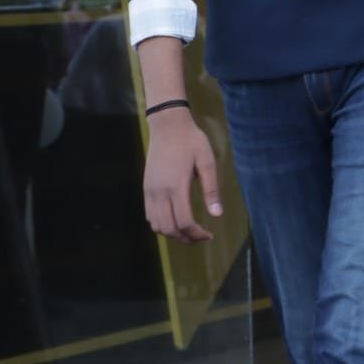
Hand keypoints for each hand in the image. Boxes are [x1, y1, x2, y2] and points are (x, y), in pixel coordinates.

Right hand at [143, 109, 222, 244]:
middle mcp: (160, 192)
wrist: (167, 125)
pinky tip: (175, 220)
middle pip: (169, 228)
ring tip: (189, 231)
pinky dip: (161, 224)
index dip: (197, 234)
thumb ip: (211, 190)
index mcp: (176, 186)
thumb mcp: (207, 162)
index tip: (209, 235)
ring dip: (173, 233)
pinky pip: (149, 215)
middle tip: (201, 236)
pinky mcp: (146, 188)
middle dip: (186, 238)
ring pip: (156, 225)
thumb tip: (217, 214)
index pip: (184, 222)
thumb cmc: (191, 141)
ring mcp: (150, 191)